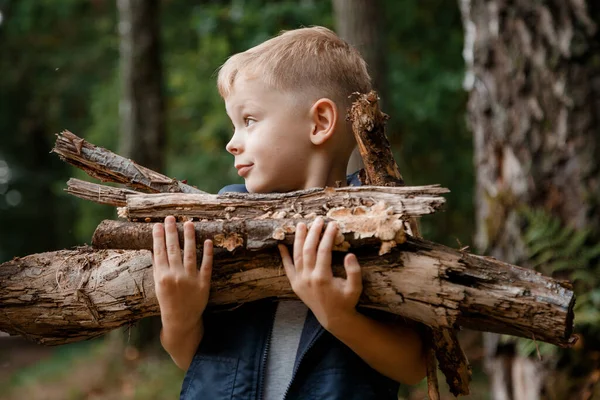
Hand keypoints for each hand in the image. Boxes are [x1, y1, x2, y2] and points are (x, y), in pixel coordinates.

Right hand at [152, 216, 212, 331]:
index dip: (158, 237)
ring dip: (190, 237)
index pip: (159, 252)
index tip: (158, 224)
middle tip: (171, 218)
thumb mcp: (158, 285)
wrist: (180, 320)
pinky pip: (206, 266)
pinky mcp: (204, 283)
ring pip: (190, 254)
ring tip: (189, 223)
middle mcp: (176, 276)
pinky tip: (208, 241)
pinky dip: (208, 253)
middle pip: (173, 250)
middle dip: (172, 232)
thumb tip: (154, 249)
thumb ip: (158, 267)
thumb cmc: (167, 301)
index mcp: (162, 276)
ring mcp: (190, 279)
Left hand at [278, 217, 362, 330]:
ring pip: (297, 255)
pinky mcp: (295, 284)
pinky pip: (287, 268)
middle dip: (313, 232)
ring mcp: (300, 281)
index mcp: (323, 277)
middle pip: (308, 249)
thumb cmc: (346, 301)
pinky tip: (280, 244)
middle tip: (318, 219)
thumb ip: (354, 272)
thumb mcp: (355, 288)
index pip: (324, 251)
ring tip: (301, 224)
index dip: (328, 236)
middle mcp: (308, 278)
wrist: (333, 318)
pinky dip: (283, 256)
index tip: (333, 224)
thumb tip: (350, 254)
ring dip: (298, 239)